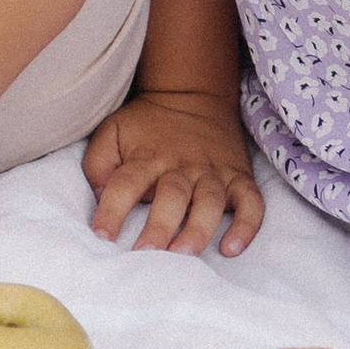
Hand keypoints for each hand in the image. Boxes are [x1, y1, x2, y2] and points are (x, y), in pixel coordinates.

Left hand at [83, 88, 263, 256]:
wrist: (193, 93)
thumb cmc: (146, 124)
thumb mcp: (112, 132)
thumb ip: (98, 164)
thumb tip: (98, 197)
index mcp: (147, 156)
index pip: (126, 183)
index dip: (111, 210)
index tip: (100, 236)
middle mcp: (182, 164)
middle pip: (172, 196)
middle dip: (160, 227)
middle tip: (146, 254)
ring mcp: (214, 171)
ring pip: (210, 202)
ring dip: (198, 229)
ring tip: (184, 255)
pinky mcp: (239, 177)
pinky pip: (251, 203)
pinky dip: (246, 226)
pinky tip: (231, 248)